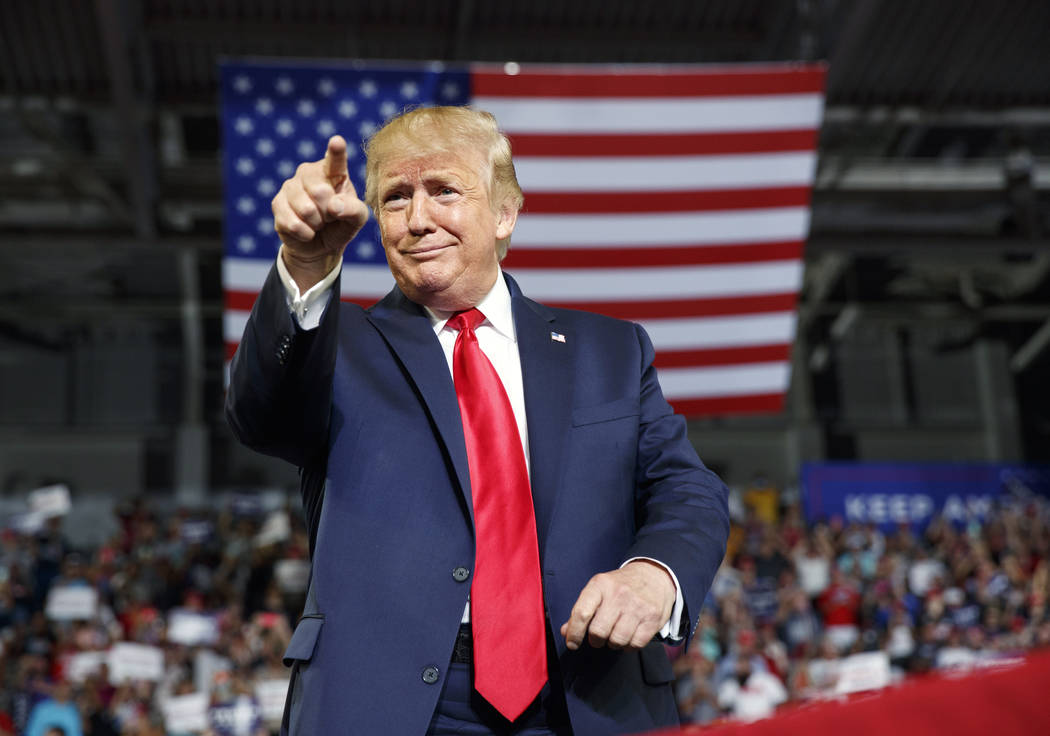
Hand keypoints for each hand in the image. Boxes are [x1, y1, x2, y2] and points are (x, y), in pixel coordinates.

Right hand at [272, 135, 369, 290]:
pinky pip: (293, 223)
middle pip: (320, 192)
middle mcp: (309, 173)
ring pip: (306, 209)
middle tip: (330, 216)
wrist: (320, 245)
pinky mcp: (277, 204)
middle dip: (329, 213)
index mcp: (333, 172)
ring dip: (317, 224)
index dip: (335, 151)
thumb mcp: (356, 220)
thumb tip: (334, 206)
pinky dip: (305, 233)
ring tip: (318, 223)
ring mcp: (290, 186)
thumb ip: (354, 210)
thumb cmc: (341, 224)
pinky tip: (307, 231)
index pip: (334, 160)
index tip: (337, 142)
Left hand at [560, 560, 674, 650]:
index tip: (572, 643)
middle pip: (598, 631)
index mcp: (600, 585)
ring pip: (617, 641)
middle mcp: (619, 594)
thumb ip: (581, 610)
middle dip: (596, 640)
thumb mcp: (598, 590)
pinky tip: (629, 636)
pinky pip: (635, 645)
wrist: (654, 575)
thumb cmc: (620, 585)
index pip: (582, 613)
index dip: (574, 633)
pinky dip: (629, 646)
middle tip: (598, 637)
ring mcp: (637, 606)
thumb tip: (566, 632)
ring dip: (613, 643)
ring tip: (615, 634)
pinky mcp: (652, 618)